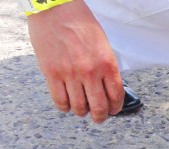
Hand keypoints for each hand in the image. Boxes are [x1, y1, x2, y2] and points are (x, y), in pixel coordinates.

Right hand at [27, 1, 123, 122]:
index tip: (112, 111)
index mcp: (106, 64)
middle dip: (100, 117)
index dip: (115, 108)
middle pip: (99, 107)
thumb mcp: (102, 44)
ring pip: (79, 107)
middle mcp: (90, 72)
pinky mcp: (52, 73)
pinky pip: (60, 100)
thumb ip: (105, 67)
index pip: (116, 96)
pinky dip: (64, 107)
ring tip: (81, 110)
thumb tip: (107, 87)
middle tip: (98, 118)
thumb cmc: (79, 22)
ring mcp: (70, 74)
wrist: (54, 8)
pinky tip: (66, 105)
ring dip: (82, 113)